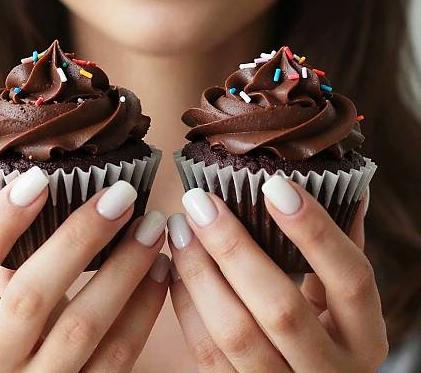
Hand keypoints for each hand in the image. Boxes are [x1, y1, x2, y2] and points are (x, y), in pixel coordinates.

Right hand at [0, 167, 168, 371]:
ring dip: (124, 268)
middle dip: (80, 238)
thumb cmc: (27, 325)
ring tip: (153, 225)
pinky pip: (120, 352)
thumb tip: (47, 176)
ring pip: (83, 325)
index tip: (38, 178)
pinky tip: (162, 268)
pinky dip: (146, 305)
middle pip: (31, 296)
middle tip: (121, 195)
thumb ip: (17, 252)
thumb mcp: (6, 295)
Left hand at [168, 178, 387, 371]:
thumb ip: (341, 247)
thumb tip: (346, 186)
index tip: (274, 184)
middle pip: (280, 309)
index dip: (314, 231)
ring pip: (235, 333)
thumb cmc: (326, 329)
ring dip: (200, 272)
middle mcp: (330, 370)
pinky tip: (174, 266)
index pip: (350, 279)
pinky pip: (206, 352)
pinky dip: (185, 304)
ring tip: (180, 228)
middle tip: (201, 201)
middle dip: (234, 248)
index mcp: (364, 337)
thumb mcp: (342, 298)